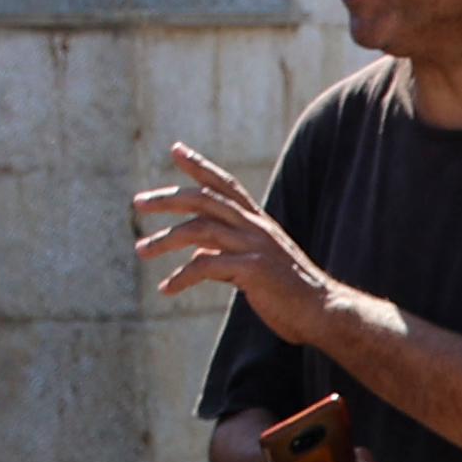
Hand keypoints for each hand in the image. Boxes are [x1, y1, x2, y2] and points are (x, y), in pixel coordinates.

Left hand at [134, 139, 350, 340]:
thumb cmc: (289, 294)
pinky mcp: (253, 269)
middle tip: (137, 202)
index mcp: (258, 223)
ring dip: (165, 239)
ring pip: (200, 229)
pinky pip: (206, 266)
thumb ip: (226, 255)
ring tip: (140, 250)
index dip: (200, 165)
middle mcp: (256, 227)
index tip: (175, 149)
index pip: (225, 184)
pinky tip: (166, 289)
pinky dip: (182, 277)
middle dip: (168, 198)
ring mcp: (255, 245)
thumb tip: (198, 254)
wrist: (324, 312)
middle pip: (204, 198)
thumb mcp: (255, 266)